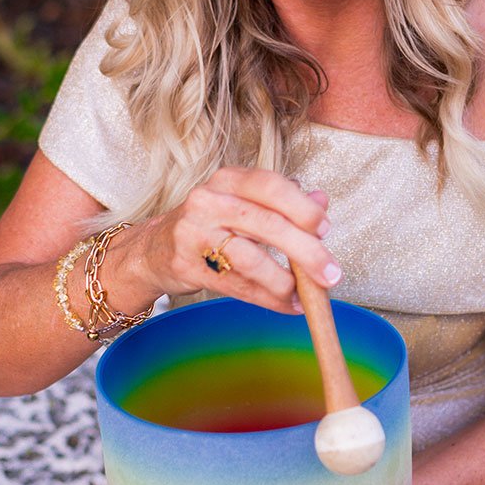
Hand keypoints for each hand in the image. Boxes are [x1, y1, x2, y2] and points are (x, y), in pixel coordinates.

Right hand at [125, 169, 339, 314]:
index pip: (271, 185)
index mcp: (229, 179)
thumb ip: (283, 202)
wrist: (153, 249)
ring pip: (251, 259)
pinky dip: (267, 299)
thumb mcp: (242, 203)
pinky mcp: (187, 265)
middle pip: (268, 224)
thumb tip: (322, 202)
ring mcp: (194, 232)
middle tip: (330, 274)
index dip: (303, 208)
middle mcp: (209, 200)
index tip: (325, 229)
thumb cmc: (210, 224)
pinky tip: (286, 305)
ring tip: (304, 296)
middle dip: (306, 252)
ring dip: (284, 283)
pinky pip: (236, 285)